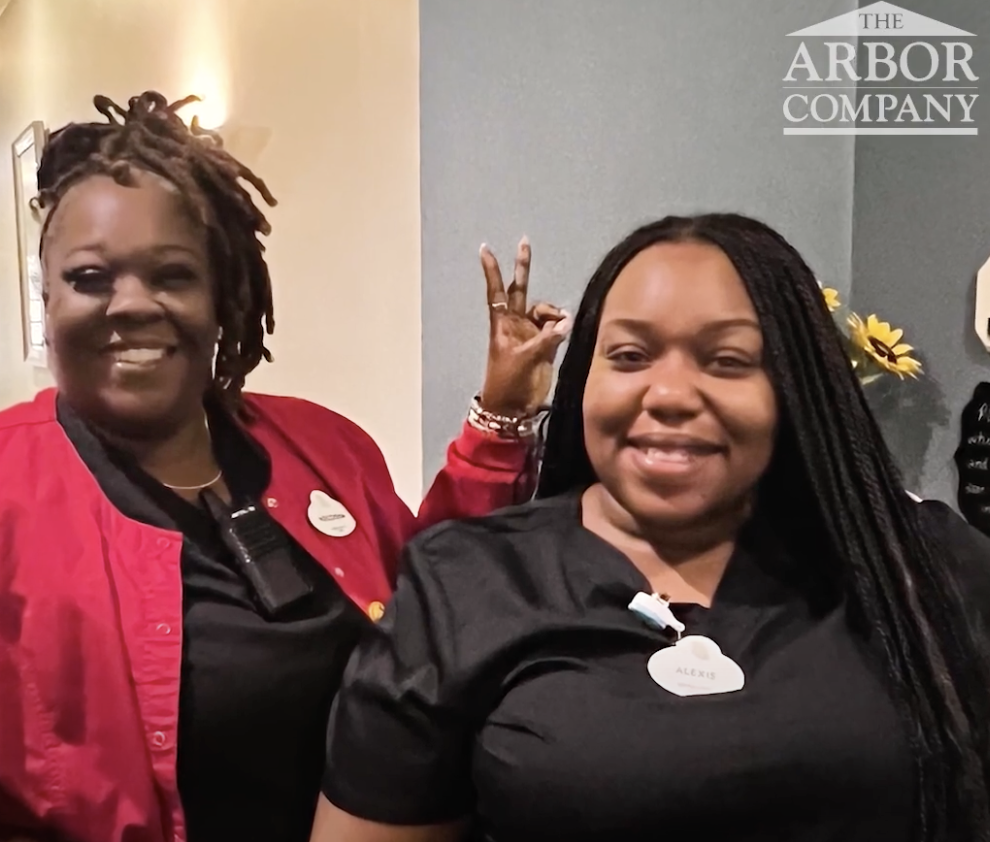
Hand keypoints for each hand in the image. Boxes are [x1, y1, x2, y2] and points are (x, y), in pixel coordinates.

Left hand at [478, 237, 571, 415]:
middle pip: (520, 289)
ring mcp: (531, 333)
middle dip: (523, 267)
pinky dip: (562, 326)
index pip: (497, 291)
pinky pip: (557, 327)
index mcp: (502, 324)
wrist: (513, 407)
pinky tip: (567, 329)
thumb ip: (545, 339)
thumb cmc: (508, 382)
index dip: (492, 271)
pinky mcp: (546, 346)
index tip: (485, 248)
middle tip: (525, 242)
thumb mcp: (523, 359)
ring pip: (546, 311)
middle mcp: (516, 323)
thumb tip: (564, 323)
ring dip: (554, 313)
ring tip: (561, 325)